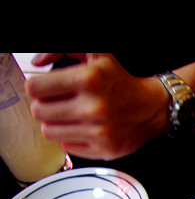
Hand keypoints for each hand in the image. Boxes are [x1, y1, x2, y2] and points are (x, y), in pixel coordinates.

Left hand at [25, 53, 168, 160]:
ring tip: (70, 115)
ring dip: (56, 123)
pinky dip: (72, 138)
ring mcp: (100, 132)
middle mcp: (94, 108)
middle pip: (38, 112)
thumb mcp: (97, 53)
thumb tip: (37, 62)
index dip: (37, 87)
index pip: (34, 88)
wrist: (155, 107)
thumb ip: (61, 48)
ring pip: (49, 132)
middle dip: (44, 105)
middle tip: (58, 102)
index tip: (46, 88)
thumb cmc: (123, 80)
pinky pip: (68, 147)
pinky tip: (85, 128)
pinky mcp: (105, 149)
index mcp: (89, 79)